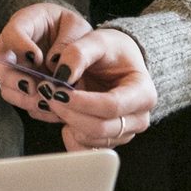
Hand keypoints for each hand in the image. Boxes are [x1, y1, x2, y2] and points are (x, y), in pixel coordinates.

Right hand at [0, 3, 89, 124]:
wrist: (87, 54)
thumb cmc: (82, 37)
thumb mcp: (86, 34)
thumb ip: (75, 49)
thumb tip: (58, 69)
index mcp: (29, 21)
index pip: (12, 32)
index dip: (20, 46)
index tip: (38, 58)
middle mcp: (14, 46)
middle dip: (11, 78)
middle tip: (32, 87)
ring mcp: (16, 68)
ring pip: (5, 87)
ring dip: (23, 97)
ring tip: (46, 101)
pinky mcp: (22, 87)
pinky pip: (20, 101)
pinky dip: (34, 107)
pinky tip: (52, 108)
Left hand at [46, 26, 155, 150]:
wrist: (119, 62)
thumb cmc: (113, 51)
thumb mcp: (98, 40)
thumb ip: (79, 53)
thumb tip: (62, 76)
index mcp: (143, 93)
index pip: (112, 106)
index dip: (82, 102)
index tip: (58, 92)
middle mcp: (139, 118)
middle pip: (101, 128)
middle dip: (69, 113)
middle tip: (47, 94)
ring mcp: (125, 133)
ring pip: (91, 140)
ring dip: (67, 122)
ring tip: (53, 101)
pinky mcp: (109, 141)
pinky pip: (86, 150)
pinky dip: (69, 137)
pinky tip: (62, 119)